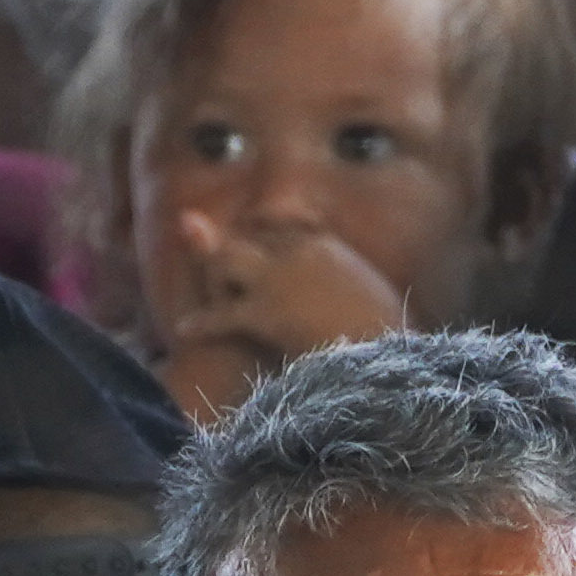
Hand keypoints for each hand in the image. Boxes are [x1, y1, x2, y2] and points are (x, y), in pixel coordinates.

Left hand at [145, 206, 414, 424]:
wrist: (385, 352)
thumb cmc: (389, 333)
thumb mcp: (375, 295)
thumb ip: (356, 281)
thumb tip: (359, 288)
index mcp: (327, 245)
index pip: (285, 223)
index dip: (264, 227)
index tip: (252, 227)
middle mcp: (299, 252)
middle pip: (249, 236)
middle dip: (230, 247)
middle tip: (214, 263)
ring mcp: (278, 280)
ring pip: (227, 263)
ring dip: (216, 281)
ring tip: (211, 297)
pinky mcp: (264, 312)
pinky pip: (221, 314)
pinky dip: (201, 322)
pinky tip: (185, 330)